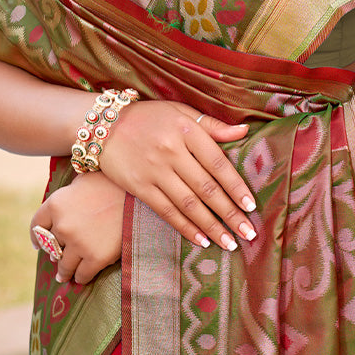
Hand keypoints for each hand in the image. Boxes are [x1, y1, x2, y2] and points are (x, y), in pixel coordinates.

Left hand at [30, 173, 124, 284]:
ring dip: (64, 271)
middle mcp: (63, 225)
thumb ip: (69, 194)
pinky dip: (81, 277)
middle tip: (58, 260)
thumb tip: (62, 207)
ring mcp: (79, 243)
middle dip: (55, 253)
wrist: (138, 194)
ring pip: (64, 266)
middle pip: (51, 247)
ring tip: (64, 275)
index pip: (37, 226)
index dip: (37, 237)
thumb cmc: (112, 182)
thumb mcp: (83, 180)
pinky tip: (82, 276)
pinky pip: (82, 275)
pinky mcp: (96, 257)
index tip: (38, 244)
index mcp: (56, 203)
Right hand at [99, 101, 255, 251]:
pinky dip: (185, 227)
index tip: (251, 206)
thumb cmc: (149, 116)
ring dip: (212, 226)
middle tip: (248, 233)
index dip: (236, 186)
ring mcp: (154, 170)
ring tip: (230, 243)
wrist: (103, 125)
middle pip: (206, 187)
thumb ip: (212, 125)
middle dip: (230, 213)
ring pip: (188, 204)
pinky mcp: (139, 186)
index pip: (218, 162)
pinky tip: (201, 240)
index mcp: (186, 130)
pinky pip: (166, 211)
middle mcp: (172, 151)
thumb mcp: (180, 111)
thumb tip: (244, 130)